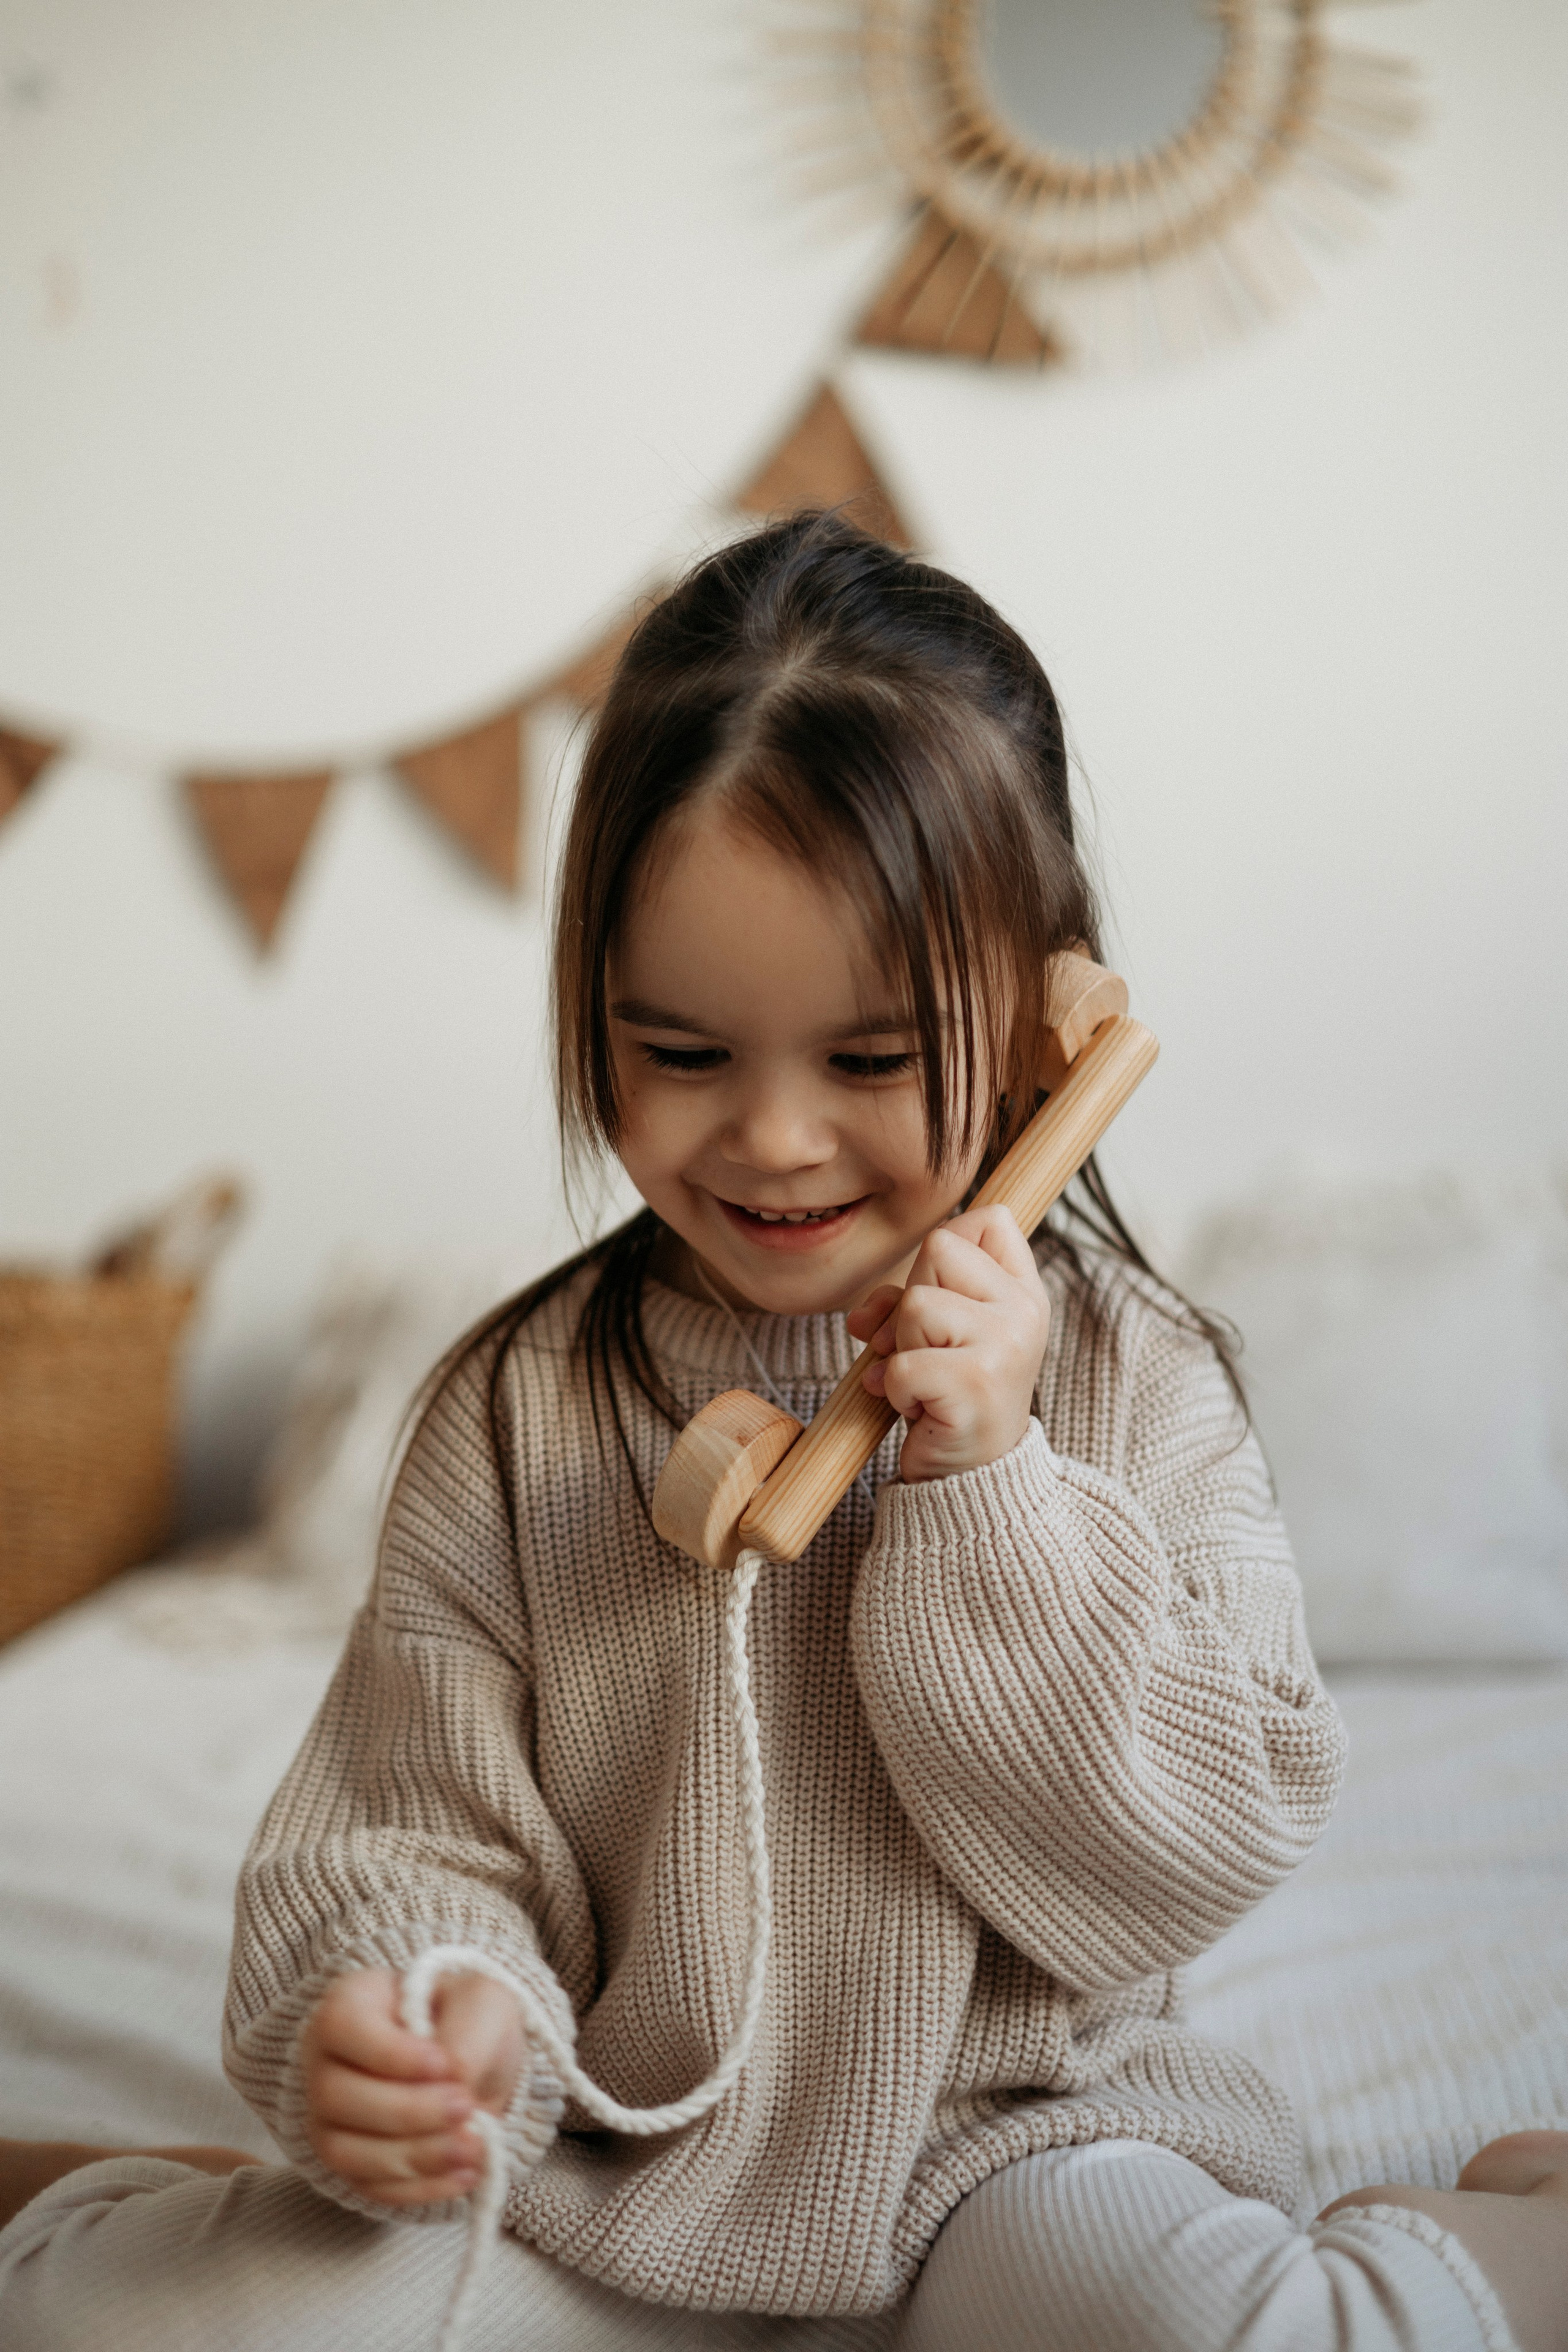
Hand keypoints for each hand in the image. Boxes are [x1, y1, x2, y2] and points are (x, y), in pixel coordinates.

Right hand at [303, 1966, 527, 2207]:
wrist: (478, 2063)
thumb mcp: (483, 2003)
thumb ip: (467, 2034)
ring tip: (473, 2148)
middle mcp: (326, 2061)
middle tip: (465, 2108)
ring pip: (344, 2152)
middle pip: (335, 2096)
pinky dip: (419, 2187)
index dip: (389, 2053)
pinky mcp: (351, 2164)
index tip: (443, 2066)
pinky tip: (464, 2173)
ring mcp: (330, 2118)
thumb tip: (452, 2080)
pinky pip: (369, 2187)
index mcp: (350, 2003)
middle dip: (407, 2111)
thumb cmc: (469, 2021)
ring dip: (413, 2157)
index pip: (340, 2026)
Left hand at [846, 1205, 1049, 1483]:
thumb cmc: (950, 1397)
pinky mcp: (975, 1384)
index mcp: (1024, 1291)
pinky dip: (896, 1390)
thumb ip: (909, 1295)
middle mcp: (1025, 1311)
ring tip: (926, 1382)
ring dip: (902, 1349)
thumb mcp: (941, 1333)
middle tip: (931, 1351)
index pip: (990, 1218)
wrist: (972, 1479)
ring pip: (915, 1304)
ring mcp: (1005, 1345)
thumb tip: (863, 1315)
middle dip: (913, 1302)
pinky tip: (921, 1409)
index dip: (948, 1248)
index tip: (947, 1296)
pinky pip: (902, 1363)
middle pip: (939, 1247)